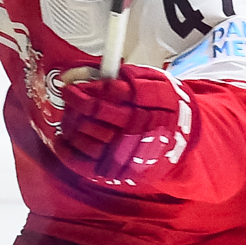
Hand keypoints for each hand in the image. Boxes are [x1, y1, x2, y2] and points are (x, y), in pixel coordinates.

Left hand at [56, 64, 191, 186]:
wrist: (182, 142)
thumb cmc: (164, 108)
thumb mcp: (158, 82)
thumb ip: (132, 76)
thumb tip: (97, 72)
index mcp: (155, 104)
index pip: (113, 93)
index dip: (91, 88)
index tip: (78, 85)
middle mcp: (143, 130)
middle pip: (99, 113)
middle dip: (78, 102)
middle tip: (69, 96)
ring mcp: (130, 154)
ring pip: (88, 138)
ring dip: (72, 124)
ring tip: (70, 116)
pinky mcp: (118, 172)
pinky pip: (84, 164)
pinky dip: (67, 150)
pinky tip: (62, 139)